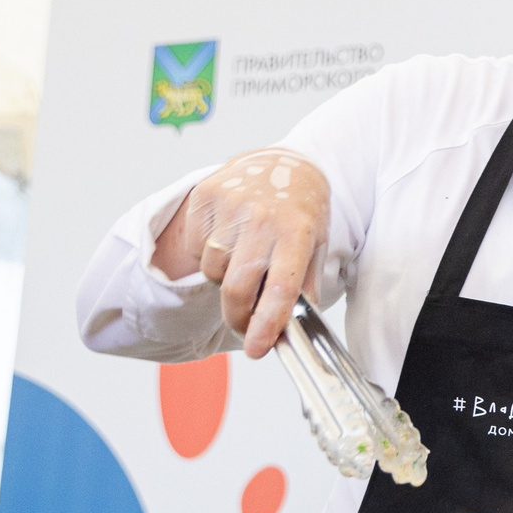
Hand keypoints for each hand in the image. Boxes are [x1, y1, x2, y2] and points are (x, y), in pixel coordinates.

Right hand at [151, 148, 329, 356]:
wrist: (283, 162)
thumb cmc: (301, 210)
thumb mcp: (317, 245)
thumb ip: (304, 286)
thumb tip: (288, 330)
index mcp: (297, 232)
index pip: (281, 289)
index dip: (266, 325)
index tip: (257, 349)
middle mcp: (263, 218)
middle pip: (237, 288)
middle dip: (238, 317)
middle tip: (245, 325)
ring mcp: (230, 205)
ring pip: (213, 270)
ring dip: (224, 278)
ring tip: (244, 259)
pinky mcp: (205, 196)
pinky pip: (196, 247)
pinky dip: (208, 253)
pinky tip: (229, 237)